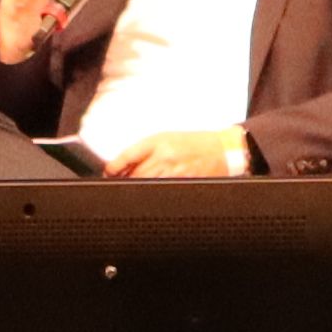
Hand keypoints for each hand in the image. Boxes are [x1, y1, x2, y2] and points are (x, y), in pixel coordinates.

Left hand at [106, 128, 247, 179]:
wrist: (223, 149)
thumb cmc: (195, 143)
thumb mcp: (167, 138)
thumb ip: (145, 150)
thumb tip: (124, 165)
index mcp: (158, 141)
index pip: (127, 155)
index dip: (114, 167)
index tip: (109, 172)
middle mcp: (164, 156)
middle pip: (134, 175)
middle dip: (124, 181)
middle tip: (118, 183)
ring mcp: (174, 172)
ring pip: (146, 185)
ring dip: (136, 188)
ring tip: (133, 189)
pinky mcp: (184, 183)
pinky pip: (161, 192)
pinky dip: (153, 193)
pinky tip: (151, 193)